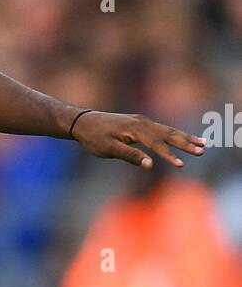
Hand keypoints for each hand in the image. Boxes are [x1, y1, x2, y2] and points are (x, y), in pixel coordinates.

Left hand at [71, 111, 204, 168]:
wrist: (83, 122)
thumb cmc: (94, 138)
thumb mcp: (109, 150)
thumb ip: (130, 156)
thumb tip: (149, 165)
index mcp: (135, 129)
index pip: (156, 144)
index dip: (169, 155)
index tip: (182, 165)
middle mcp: (142, 122)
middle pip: (168, 134)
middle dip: (186, 143)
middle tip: (202, 151)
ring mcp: (143, 121)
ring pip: (168, 130)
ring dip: (185, 137)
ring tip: (202, 144)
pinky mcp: (141, 123)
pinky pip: (162, 129)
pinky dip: (175, 134)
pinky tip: (184, 138)